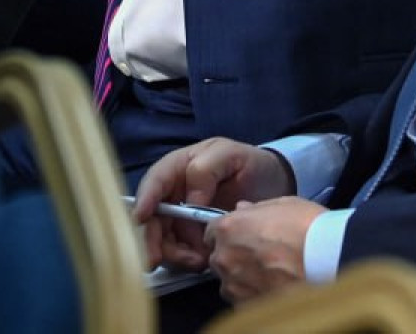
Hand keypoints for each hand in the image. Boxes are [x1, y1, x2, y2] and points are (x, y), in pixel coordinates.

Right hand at [133, 139, 292, 271]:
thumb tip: (189, 200)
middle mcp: (174, 194)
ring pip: (162, 239)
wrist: (274, 187)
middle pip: (151, 217)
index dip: (144, 199)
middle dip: (150, 239)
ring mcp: (181, 218)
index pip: (154, 181)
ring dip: (171, 254)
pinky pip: (180, 252)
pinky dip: (186, 261)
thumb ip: (206, 169)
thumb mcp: (232, 155)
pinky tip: (201, 262)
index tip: (141, 217)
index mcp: (179, 167)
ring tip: (195, 261)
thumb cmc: (251, 165)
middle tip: (154, 259)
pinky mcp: (192, 238)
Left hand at [206, 197, 324, 302]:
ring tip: (269, 273)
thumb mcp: (283, 204)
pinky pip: (242, 299)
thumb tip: (243, 209)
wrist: (325, 259)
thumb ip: (256, 208)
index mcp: (229, 228)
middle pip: (218, 257)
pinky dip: (253, 294)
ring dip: (242, 277)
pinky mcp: (246, 305)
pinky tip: (273, 286)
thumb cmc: (306, 227)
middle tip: (260, 254)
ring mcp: (234, 285)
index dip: (227, 232)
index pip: (211, 231)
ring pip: (229, 281)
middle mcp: (224, 257)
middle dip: (234, 255)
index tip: (240, 234)